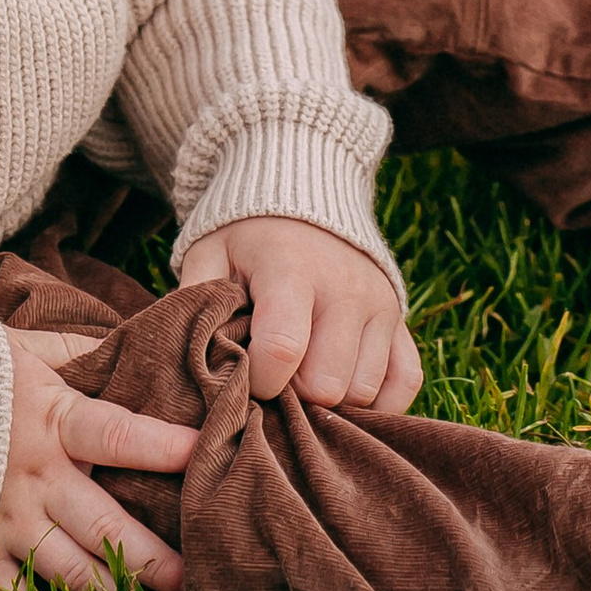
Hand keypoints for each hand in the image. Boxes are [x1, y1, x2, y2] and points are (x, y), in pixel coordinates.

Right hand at [0, 328, 196, 590]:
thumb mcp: (13, 347)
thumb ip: (68, 350)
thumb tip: (115, 340)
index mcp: (50, 422)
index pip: (121, 436)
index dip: (165, 447)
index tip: (204, 454)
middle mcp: (35, 479)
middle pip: (106, 526)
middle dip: (153, 557)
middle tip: (192, 575)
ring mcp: (4, 523)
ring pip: (71, 571)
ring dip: (112, 588)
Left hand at [176, 217, 420, 414]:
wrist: (304, 188)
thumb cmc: (247, 235)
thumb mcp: (209, 255)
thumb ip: (195, 308)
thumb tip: (185, 372)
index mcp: (291, 268)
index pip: (282, 350)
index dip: (257, 381)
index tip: (242, 376)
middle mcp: (345, 287)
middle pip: (327, 384)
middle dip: (293, 398)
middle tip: (273, 382)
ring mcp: (380, 304)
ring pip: (365, 391)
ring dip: (331, 403)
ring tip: (302, 382)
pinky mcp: (402, 318)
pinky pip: (405, 383)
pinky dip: (379, 401)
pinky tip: (343, 390)